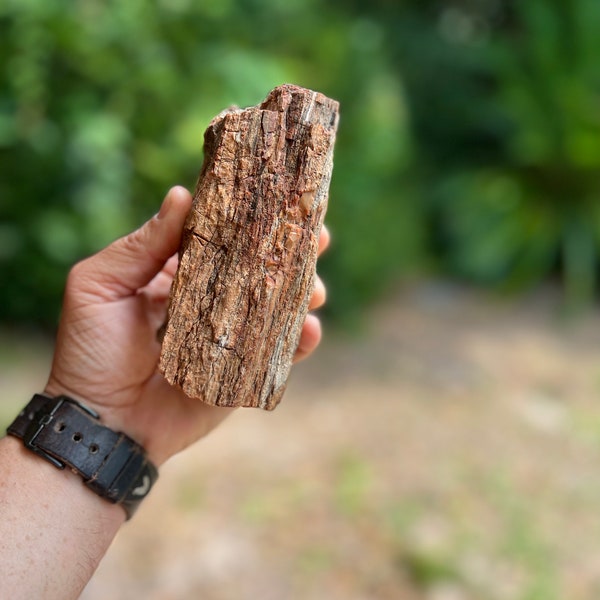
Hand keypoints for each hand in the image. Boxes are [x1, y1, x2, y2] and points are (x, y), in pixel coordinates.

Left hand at [43, 187, 328, 465]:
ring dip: (302, 294)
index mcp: (175, 275)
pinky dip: (299, 342)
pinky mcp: (241, 372)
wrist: (102, 425)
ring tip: (316, 289)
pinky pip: (277, 354)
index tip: (279, 202)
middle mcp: (208, 302)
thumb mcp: (99, 287)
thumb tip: (183, 194)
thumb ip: (141, 245)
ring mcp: (229, 337)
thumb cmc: (89, 353)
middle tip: (318, 239)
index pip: (219, 238)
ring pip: (275, 308)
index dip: (249, 220)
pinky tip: (310, 329)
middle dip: (289, 254)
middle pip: (257, 269)